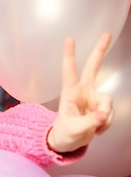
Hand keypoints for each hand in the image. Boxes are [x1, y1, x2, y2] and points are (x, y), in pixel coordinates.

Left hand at [47, 32, 113, 153]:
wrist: (70, 142)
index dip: (69, 55)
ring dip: (105, 117)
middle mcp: (83, 91)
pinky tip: (97, 129)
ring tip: (95, 128)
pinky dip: (107, 123)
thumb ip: (90, 122)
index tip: (69, 38)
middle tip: (107, 33)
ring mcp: (94, 98)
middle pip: (93, 67)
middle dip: (100, 50)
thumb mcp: (74, 129)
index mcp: (70, 93)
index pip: (69, 71)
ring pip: (108, 101)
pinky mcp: (102, 107)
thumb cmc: (65, 133)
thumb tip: (104, 116)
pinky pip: (111, 113)